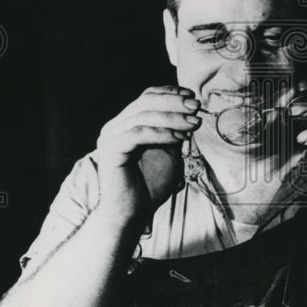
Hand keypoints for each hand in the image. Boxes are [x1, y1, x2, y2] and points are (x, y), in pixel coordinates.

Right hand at [96, 85, 200, 215]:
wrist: (134, 213)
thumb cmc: (150, 185)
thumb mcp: (169, 151)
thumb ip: (175, 131)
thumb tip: (190, 111)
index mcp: (126, 123)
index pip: (147, 97)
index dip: (170, 93)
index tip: (193, 97)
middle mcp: (115, 127)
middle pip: (145, 102)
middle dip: (174, 103)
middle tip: (196, 108)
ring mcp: (110, 137)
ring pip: (143, 116)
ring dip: (172, 118)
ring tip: (193, 124)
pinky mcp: (110, 151)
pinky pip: (137, 134)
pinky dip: (161, 133)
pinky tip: (179, 138)